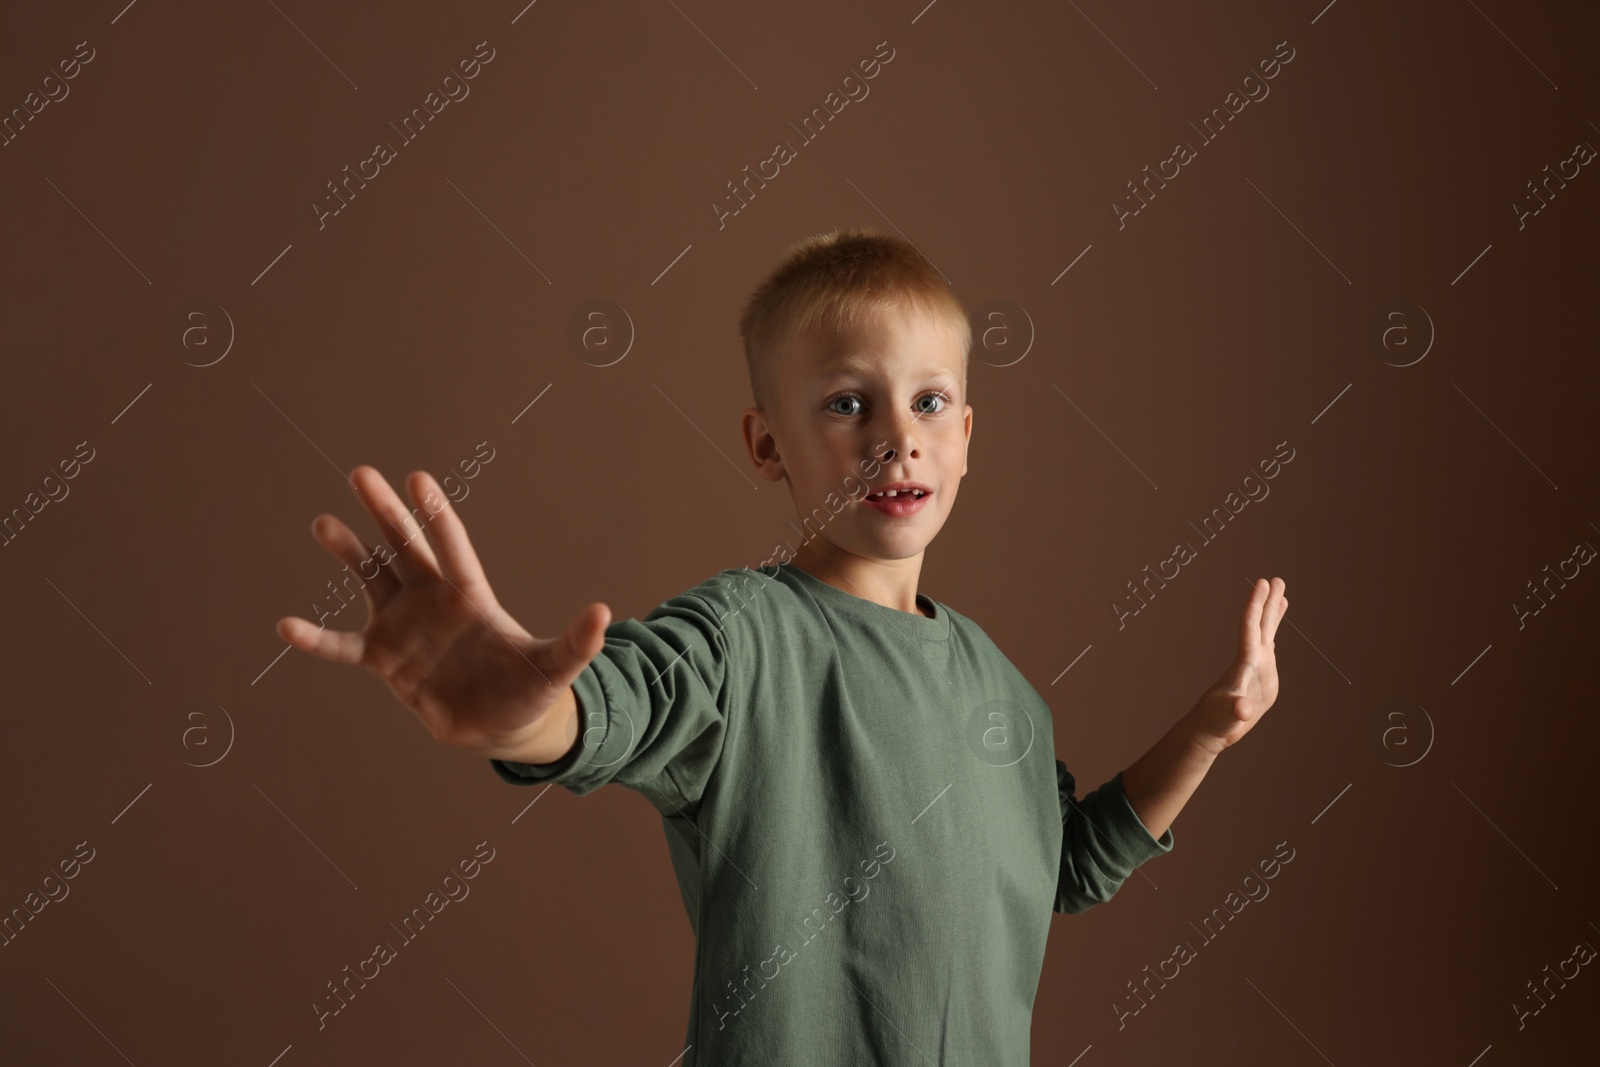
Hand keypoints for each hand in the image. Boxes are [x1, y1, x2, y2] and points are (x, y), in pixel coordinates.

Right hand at [275, 466, 609, 754]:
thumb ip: (575, 642)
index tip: (416, 479)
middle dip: (385, 512)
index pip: (451, 547)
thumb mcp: (555, 669)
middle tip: (361, 473)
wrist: (500, 723)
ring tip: (323, 523)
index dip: (435, 516)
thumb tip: (603, 614)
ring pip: (372, 581)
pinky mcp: (385, 659)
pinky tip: (285, 627)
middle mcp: (433, 602)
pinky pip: (343, 646)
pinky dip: (316, 640)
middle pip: (406, 548)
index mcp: (471, 597)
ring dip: (350, 554)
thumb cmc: (529, 689)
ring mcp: (406, 627)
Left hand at [1190, 577, 1287, 756]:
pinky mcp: (1262, 676)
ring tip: (1282, 592)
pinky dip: (1274, 634)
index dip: (1256, 604)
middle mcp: (1251, 660)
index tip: (1263, 582)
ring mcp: (1257, 667)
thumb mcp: (1227, 717)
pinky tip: (1276, 626)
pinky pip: (1269, 647)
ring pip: (1266, 633)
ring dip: (1273, 613)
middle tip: (1277, 578)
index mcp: (1244, 663)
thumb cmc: (1215, 723)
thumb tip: (1243, 709)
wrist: (1210, 729)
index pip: (1250, 626)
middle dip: (1268, 601)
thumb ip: (1236, 711)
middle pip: (1260, 624)